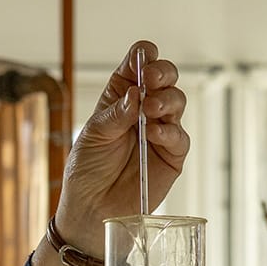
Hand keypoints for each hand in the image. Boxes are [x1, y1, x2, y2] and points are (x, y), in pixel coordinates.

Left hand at [53, 40, 190, 255]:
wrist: (91, 209)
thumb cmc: (87, 170)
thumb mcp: (93, 135)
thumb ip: (116, 113)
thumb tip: (137, 93)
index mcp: (121, 96)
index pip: (138, 64)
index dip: (143, 56)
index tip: (142, 58)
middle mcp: (144, 108)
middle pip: (165, 77)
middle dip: (161, 72)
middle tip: (150, 81)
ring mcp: (160, 130)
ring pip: (177, 101)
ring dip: (166, 100)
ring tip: (149, 111)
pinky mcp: (172, 156)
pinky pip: (179, 137)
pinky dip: (169, 131)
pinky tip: (154, 134)